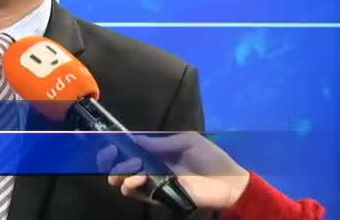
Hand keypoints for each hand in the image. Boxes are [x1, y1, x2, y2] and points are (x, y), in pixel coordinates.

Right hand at [105, 132, 250, 209]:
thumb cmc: (211, 159)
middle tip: (112, 154)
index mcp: (157, 154)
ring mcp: (154, 184)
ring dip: (121, 173)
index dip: (117, 147)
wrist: (229, 183)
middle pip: (120, 167)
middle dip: (110, 161)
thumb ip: (162, 142)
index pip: (130, 151)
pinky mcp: (159, 198)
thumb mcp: (187, 141)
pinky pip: (138, 194)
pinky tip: (138, 178)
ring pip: (123, 182)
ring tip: (133, 166)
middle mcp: (151, 169)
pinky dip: (132, 185)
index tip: (111, 142)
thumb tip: (137, 140)